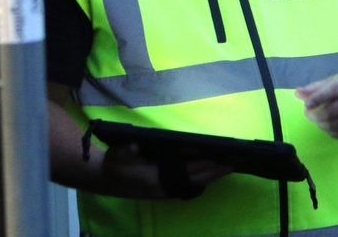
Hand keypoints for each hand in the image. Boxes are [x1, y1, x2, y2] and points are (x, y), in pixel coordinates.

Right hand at [101, 143, 230, 199]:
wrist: (105, 180)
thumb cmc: (113, 165)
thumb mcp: (115, 156)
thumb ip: (125, 151)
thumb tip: (135, 147)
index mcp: (154, 178)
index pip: (184, 171)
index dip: (201, 165)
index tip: (218, 159)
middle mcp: (163, 188)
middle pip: (193, 180)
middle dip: (213, 172)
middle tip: (232, 164)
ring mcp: (164, 191)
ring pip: (193, 184)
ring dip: (211, 177)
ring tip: (228, 168)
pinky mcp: (164, 191)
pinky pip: (188, 186)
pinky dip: (202, 180)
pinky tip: (212, 174)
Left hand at [295, 73, 337, 138]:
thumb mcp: (336, 82)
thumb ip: (316, 88)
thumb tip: (297, 93)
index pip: (329, 92)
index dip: (316, 99)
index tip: (307, 105)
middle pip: (330, 112)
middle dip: (315, 116)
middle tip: (309, 115)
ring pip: (335, 125)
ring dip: (322, 125)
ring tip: (319, 121)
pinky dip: (332, 132)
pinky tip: (329, 127)